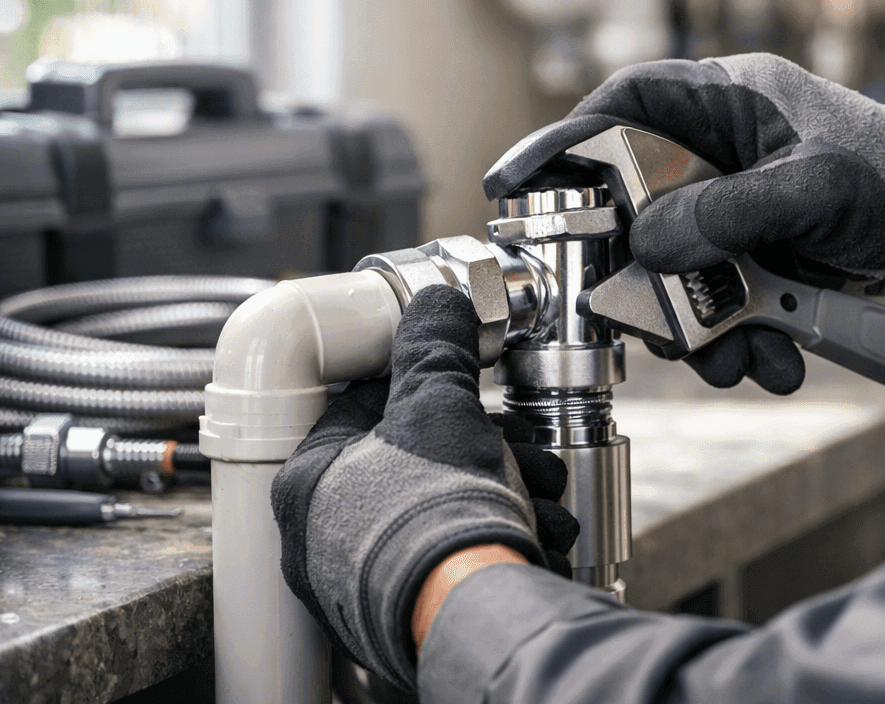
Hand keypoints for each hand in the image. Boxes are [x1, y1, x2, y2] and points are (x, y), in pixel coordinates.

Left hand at [270, 285, 547, 689]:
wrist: (475, 611)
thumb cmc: (439, 511)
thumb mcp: (438, 404)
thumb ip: (435, 348)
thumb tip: (437, 302)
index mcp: (308, 481)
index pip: (357, 407)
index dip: (419, 386)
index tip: (456, 383)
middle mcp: (319, 539)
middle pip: (408, 463)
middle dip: (480, 446)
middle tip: (518, 442)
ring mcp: (356, 585)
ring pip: (436, 510)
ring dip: (500, 490)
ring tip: (541, 490)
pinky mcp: (398, 618)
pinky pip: (447, 558)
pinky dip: (493, 537)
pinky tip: (536, 532)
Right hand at [483, 55, 884, 394]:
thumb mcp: (816, 188)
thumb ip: (731, 213)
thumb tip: (649, 245)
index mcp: (725, 102)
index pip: (624, 106)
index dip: (561, 142)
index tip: (514, 183)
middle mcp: (716, 153)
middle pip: (634, 210)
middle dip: (644, 280)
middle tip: (651, 323)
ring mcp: (730, 209)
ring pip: (673, 272)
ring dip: (699, 329)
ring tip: (740, 362)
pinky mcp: (750, 255)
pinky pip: (716, 303)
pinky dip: (738, 341)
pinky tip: (776, 364)